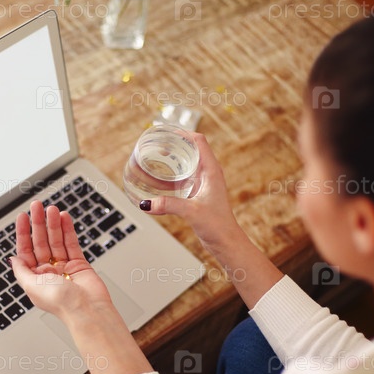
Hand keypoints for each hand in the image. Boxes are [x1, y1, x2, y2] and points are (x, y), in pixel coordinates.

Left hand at [11, 201, 112, 321]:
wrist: (87, 310)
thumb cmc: (61, 304)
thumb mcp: (31, 286)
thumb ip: (21, 270)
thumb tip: (12, 259)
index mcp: (34, 278)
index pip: (26, 250)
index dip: (24, 232)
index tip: (23, 216)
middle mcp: (48, 272)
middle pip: (41, 242)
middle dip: (39, 223)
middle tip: (37, 206)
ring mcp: (64, 267)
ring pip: (56, 240)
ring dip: (53, 224)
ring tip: (52, 209)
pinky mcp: (79, 264)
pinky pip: (71, 243)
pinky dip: (68, 230)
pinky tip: (64, 218)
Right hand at [143, 132, 239, 251]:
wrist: (227, 242)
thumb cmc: (219, 226)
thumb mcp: (191, 212)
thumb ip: (168, 205)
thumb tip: (146, 203)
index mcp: (212, 171)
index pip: (199, 141)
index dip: (183, 132)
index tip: (167, 130)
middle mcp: (209, 174)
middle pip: (192, 149)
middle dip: (175, 144)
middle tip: (158, 143)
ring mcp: (204, 184)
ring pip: (187, 164)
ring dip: (174, 159)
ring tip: (157, 156)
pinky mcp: (199, 195)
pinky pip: (184, 178)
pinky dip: (172, 175)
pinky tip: (160, 180)